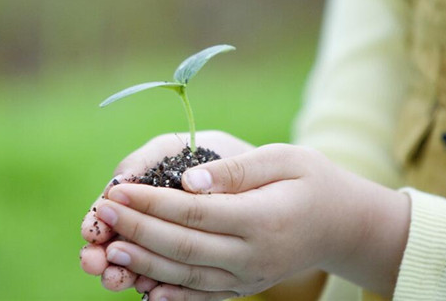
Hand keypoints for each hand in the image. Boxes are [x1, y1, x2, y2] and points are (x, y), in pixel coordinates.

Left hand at [95, 143, 410, 299]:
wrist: (343, 224)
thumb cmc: (312, 179)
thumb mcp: (284, 158)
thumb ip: (236, 169)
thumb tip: (189, 179)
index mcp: (261, 219)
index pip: (193, 213)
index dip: (150, 203)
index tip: (117, 189)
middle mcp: (253, 256)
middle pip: (183, 248)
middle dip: (136, 230)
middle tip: (102, 213)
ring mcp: (248, 278)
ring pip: (186, 277)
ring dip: (143, 265)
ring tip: (109, 249)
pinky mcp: (244, 288)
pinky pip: (202, 297)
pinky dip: (170, 295)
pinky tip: (141, 287)